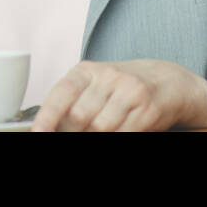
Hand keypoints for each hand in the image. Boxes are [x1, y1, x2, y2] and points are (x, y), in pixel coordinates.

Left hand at [31, 59, 206, 131]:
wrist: (168, 81)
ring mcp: (129, 90)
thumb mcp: (94, 87)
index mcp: (87, 71)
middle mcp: (108, 76)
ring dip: (98, 135)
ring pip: (100, 128)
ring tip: (106, 128)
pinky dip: (119, 136)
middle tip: (84, 131)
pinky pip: (123, 133)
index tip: (38, 133)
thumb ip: (72, 104)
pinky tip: (122, 129)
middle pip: (79, 117)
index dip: (47, 116)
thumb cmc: (122, 89)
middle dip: (75, 132)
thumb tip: (50, 128)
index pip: (61, 93)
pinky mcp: (148, 108)